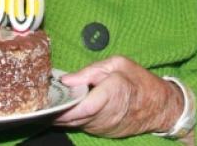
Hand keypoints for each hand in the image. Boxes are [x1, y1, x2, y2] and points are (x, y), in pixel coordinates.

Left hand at [55, 56, 184, 138]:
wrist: (159, 107)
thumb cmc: (139, 81)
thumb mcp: (118, 64)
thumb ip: (91, 70)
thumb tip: (66, 79)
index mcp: (110, 93)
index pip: (81, 106)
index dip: (62, 107)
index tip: (46, 101)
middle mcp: (104, 114)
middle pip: (72, 118)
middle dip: (54, 111)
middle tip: (38, 102)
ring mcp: (102, 127)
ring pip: (73, 124)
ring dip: (58, 116)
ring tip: (44, 104)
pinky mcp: (101, 132)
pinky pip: (80, 125)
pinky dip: (69, 119)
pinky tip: (59, 110)